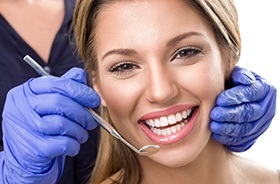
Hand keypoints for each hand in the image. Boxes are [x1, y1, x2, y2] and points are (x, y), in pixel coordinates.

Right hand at [1, 68, 100, 182]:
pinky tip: (73, 146)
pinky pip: (62, 143)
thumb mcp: (48, 104)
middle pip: (60, 103)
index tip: (94, 100)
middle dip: (82, 113)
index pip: (57, 84)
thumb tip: (81, 75)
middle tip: (91, 122)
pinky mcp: (32, 149)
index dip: (80, 91)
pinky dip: (74, 145)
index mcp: (26, 91)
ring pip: (62, 124)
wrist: (25, 158)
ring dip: (79, 131)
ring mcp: (24, 128)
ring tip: (81, 135)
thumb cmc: (41, 127)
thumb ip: (64, 87)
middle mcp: (20, 107)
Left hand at [210, 66, 275, 151]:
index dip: (235, 97)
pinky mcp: (252, 136)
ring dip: (228, 128)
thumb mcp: (236, 75)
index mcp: (264, 89)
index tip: (220, 100)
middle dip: (230, 114)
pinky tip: (216, 135)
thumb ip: (239, 74)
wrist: (234, 100)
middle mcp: (266, 107)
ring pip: (245, 128)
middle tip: (214, 114)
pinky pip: (241, 140)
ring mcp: (260, 124)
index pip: (251, 93)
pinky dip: (228, 138)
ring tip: (213, 126)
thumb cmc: (232, 84)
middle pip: (248, 113)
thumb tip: (243, 79)